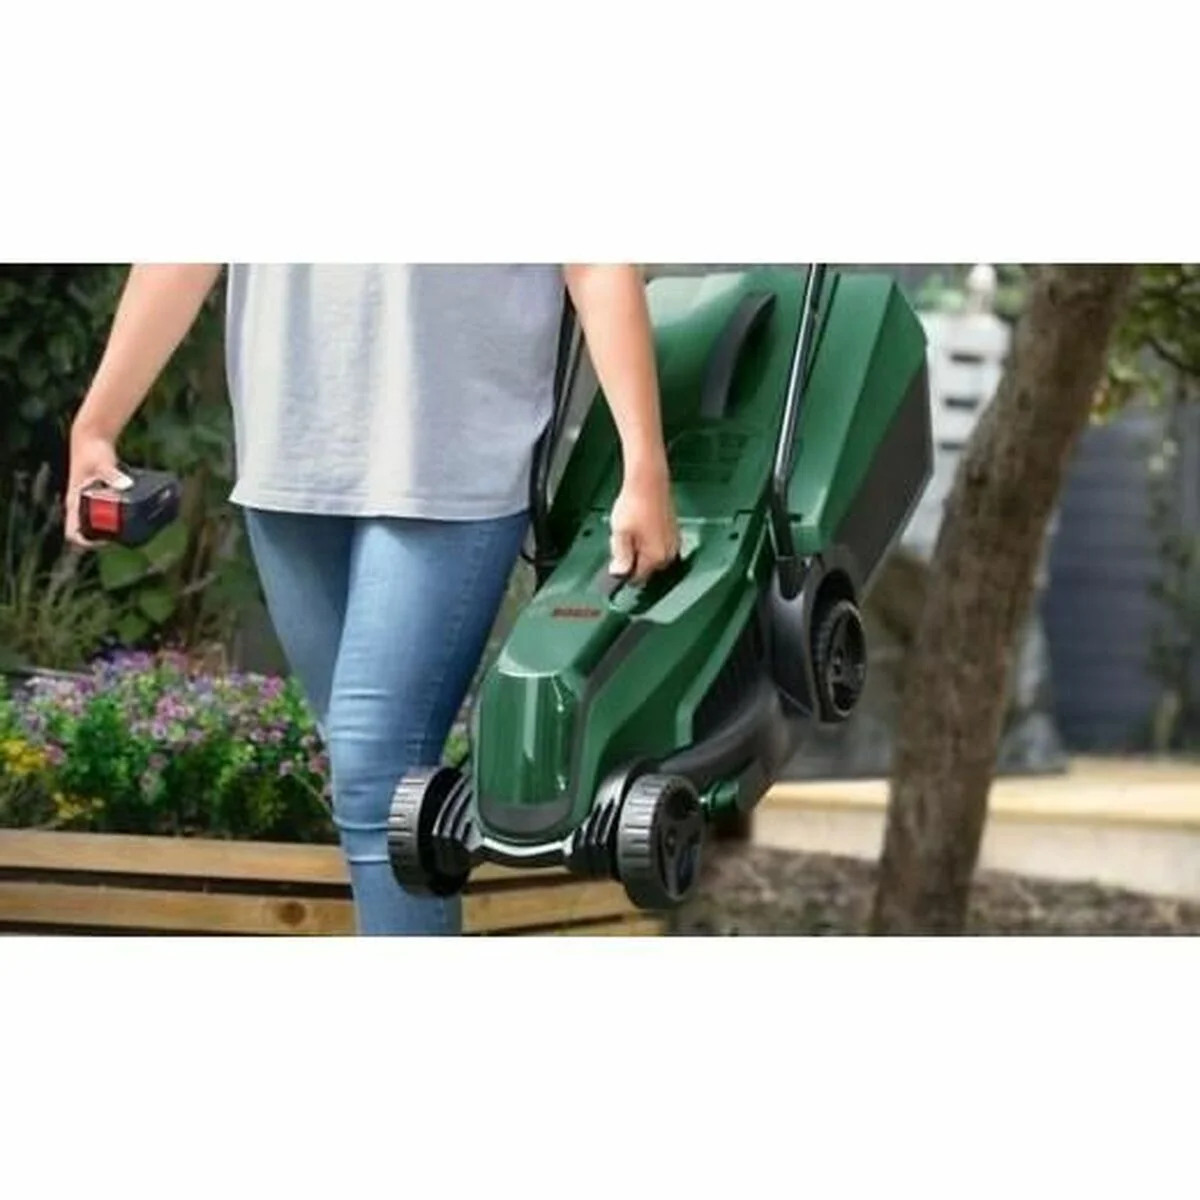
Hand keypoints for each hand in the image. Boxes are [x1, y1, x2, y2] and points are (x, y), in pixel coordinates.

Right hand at [64, 424, 129, 547]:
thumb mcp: (103, 464)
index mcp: (75, 501)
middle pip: (85, 531)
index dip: (87, 542)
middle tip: (123, 538)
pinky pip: (102, 511)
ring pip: (93, 522)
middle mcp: (79, 503)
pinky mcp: (96, 493)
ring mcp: (86, 499)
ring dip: (108, 529)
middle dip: (102, 538)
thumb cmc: (92, 451)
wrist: (91, 436)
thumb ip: (112, 475)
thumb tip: (125, 484)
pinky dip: (114, 516)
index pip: (73, 532)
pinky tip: (131, 515)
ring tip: (128, 530)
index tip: (104, 541)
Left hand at [609, 456, 679, 583]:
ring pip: (652, 557)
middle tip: (622, 540)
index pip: (637, 578)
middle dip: (633, 560)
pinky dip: (648, 541)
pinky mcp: (674, 532)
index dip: (623, 571)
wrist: (648, 480)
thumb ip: (621, 556)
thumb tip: (619, 574)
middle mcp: (669, 553)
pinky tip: (640, 527)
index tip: (616, 560)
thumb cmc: (635, 503)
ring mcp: (673, 542)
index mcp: (655, 557)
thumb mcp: (620, 533)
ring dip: (640, 550)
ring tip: (631, 530)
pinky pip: (659, 545)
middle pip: (646, 569)